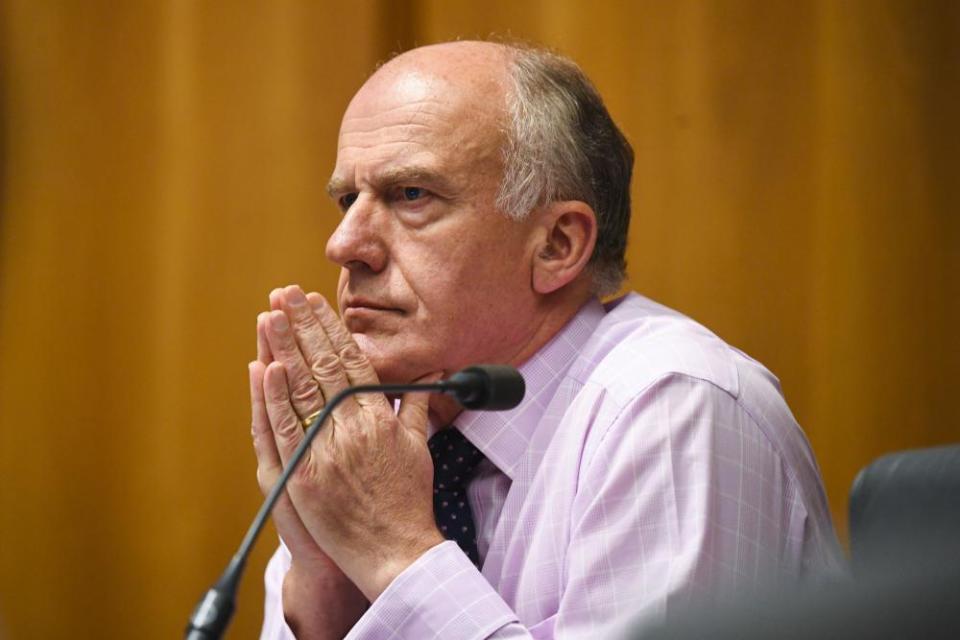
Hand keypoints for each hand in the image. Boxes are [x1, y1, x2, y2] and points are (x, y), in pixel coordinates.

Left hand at [257, 285, 444, 600]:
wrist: (395, 551)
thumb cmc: (408, 500)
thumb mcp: (418, 446)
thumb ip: (414, 405)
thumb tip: (429, 371)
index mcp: (379, 417)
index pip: (352, 360)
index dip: (332, 329)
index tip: (316, 302)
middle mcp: (353, 427)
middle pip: (324, 365)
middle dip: (304, 325)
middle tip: (285, 293)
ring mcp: (327, 450)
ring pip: (302, 389)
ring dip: (284, 348)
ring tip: (270, 315)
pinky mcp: (304, 475)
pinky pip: (285, 429)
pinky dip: (273, 398)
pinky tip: (265, 366)